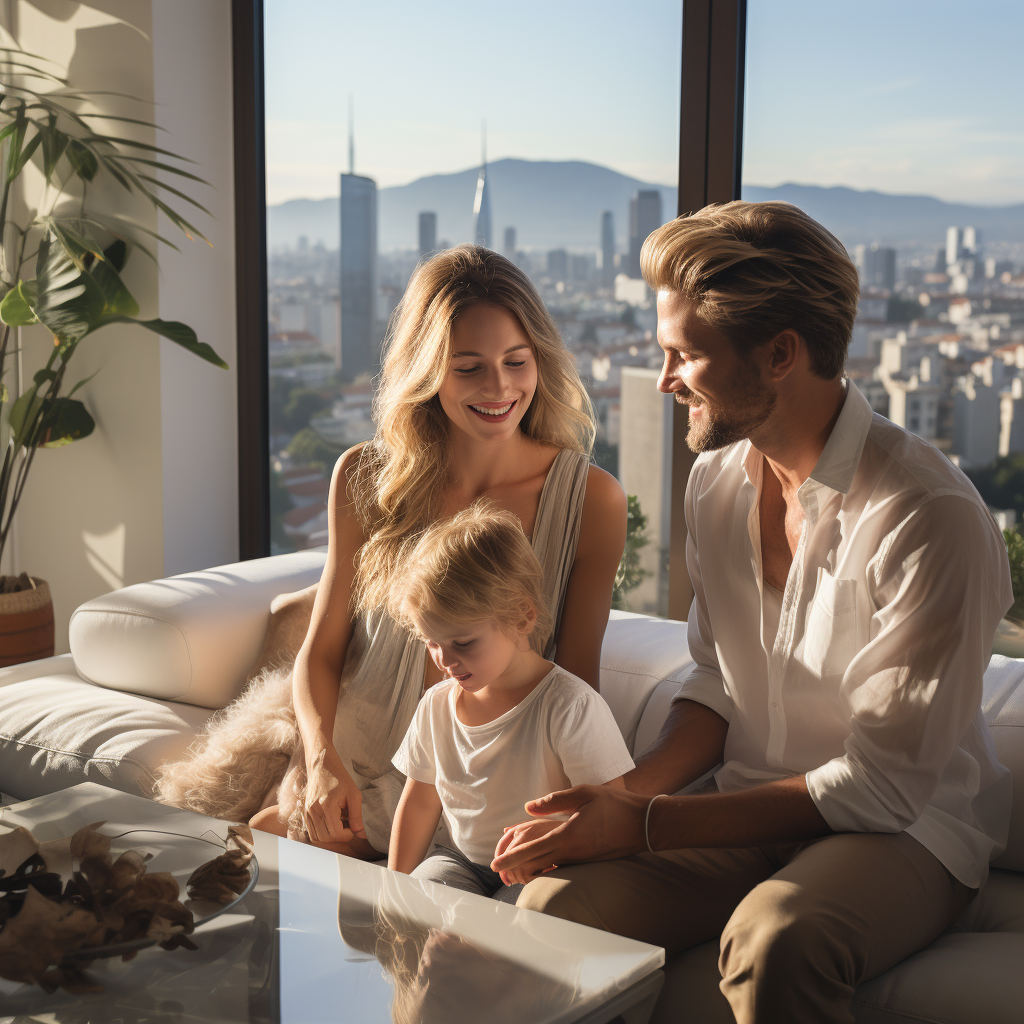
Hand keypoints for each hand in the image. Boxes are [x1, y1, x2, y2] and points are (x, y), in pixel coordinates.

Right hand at [303, 746, 366, 844]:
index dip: (347, 834)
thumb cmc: (339, 778)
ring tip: (339, 823)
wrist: (322, 766)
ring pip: (317, 838)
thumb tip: (360, 833)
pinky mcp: (305, 813)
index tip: (353, 825)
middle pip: (326, 839)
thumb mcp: (354, 794)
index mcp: (326, 805)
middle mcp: (313, 811)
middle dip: (339, 836)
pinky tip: (331, 822)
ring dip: (330, 836)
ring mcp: (307, 813)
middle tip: (347, 824)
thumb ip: (357, 815)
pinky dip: (323, 833)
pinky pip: (312, 832)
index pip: (336, 834)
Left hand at [490, 785, 650, 880]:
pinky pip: (560, 866)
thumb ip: (554, 800)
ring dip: (529, 867)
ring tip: (513, 866)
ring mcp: (580, 860)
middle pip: (535, 864)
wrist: (644, 824)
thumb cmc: (616, 805)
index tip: (495, 865)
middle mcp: (571, 852)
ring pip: (547, 867)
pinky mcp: (588, 861)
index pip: (533, 849)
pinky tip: (540, 860)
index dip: (512, 858)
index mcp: (568, 835)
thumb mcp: (584, 793)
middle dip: (514, 867)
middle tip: (497, 868)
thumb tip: (528, 807)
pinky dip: (545, 865)